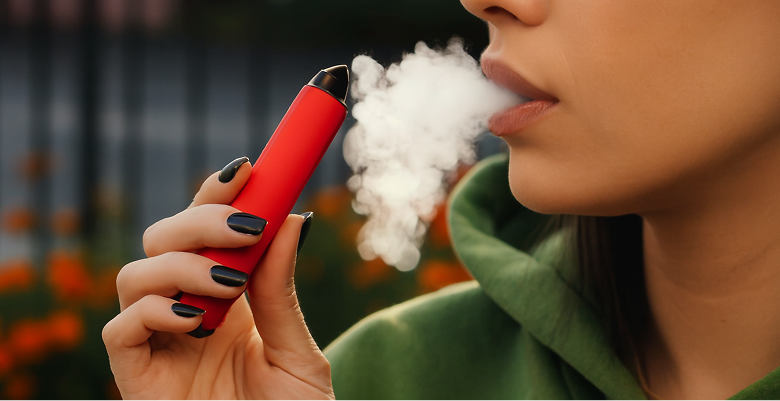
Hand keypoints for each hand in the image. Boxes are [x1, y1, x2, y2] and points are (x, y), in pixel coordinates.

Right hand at [102, 158, 333, 400]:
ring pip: (135, 274)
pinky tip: (199, 322)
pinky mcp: (137, 378)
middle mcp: (188, 311)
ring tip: (231, 285)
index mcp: (229, 298)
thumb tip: (293, 219)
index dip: (219, 193)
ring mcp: (160, 343)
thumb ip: (283, 292)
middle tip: (247, 227)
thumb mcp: (298, 352)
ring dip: (183, 264)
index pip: (210, 229)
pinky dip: (154, 312)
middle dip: (201, 220)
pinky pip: (119, 330)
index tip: (250, 166)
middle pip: (163, 238)